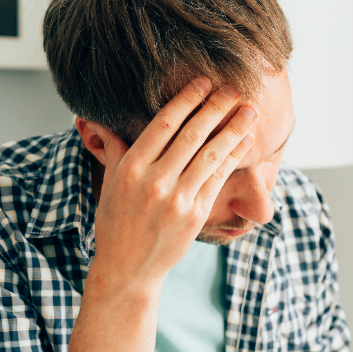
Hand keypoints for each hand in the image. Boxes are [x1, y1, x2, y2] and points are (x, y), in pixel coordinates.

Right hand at [84, 77, 257, 290]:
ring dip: (233, 130)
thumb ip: (116, 150)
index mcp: (131, 168)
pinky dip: (233, 157)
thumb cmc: (117, 223)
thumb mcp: (111, 184)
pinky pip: (217, 179)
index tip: (203, 82)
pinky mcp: (195, 215)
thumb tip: (102, 119)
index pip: (163, 124)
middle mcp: (154, 181)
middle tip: (234, 89)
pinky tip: (245, 142)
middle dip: (216, 108)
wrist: (128, 269)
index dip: (186, 100)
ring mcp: (176, 199)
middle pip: (191, 135)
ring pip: (210, 155)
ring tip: (250, 111)